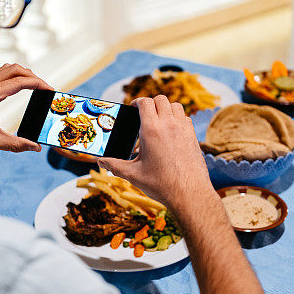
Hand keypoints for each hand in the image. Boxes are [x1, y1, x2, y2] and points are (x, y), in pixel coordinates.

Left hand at [0, 64, 52, 154]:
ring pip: (5, 69)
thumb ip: (16, 144)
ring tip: (33, 85)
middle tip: (44, 87)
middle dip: (33, 76)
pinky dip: (10, 76)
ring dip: (21, 73)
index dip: (39, 84)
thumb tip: (35, 147)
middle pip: (15, 69)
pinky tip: (14, 87)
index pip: (20, 82)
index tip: (50, 90)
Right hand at [97, 96, 213, 212]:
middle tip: (144, 114)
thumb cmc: (161, 184)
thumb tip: (100, 162)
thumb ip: (114, 165)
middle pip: (161, 100)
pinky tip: (172, 131)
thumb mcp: (133, 175)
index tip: (133, 108)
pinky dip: (178, 118)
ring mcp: (183, 129)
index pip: (145, 102)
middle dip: (151, 104)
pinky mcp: (193, 136)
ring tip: (159, 120)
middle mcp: (169, 125)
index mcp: (151, 130)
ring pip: (175, 106)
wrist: (189, 194)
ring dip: (166, 108)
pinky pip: (186, 117)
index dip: (137, 102)